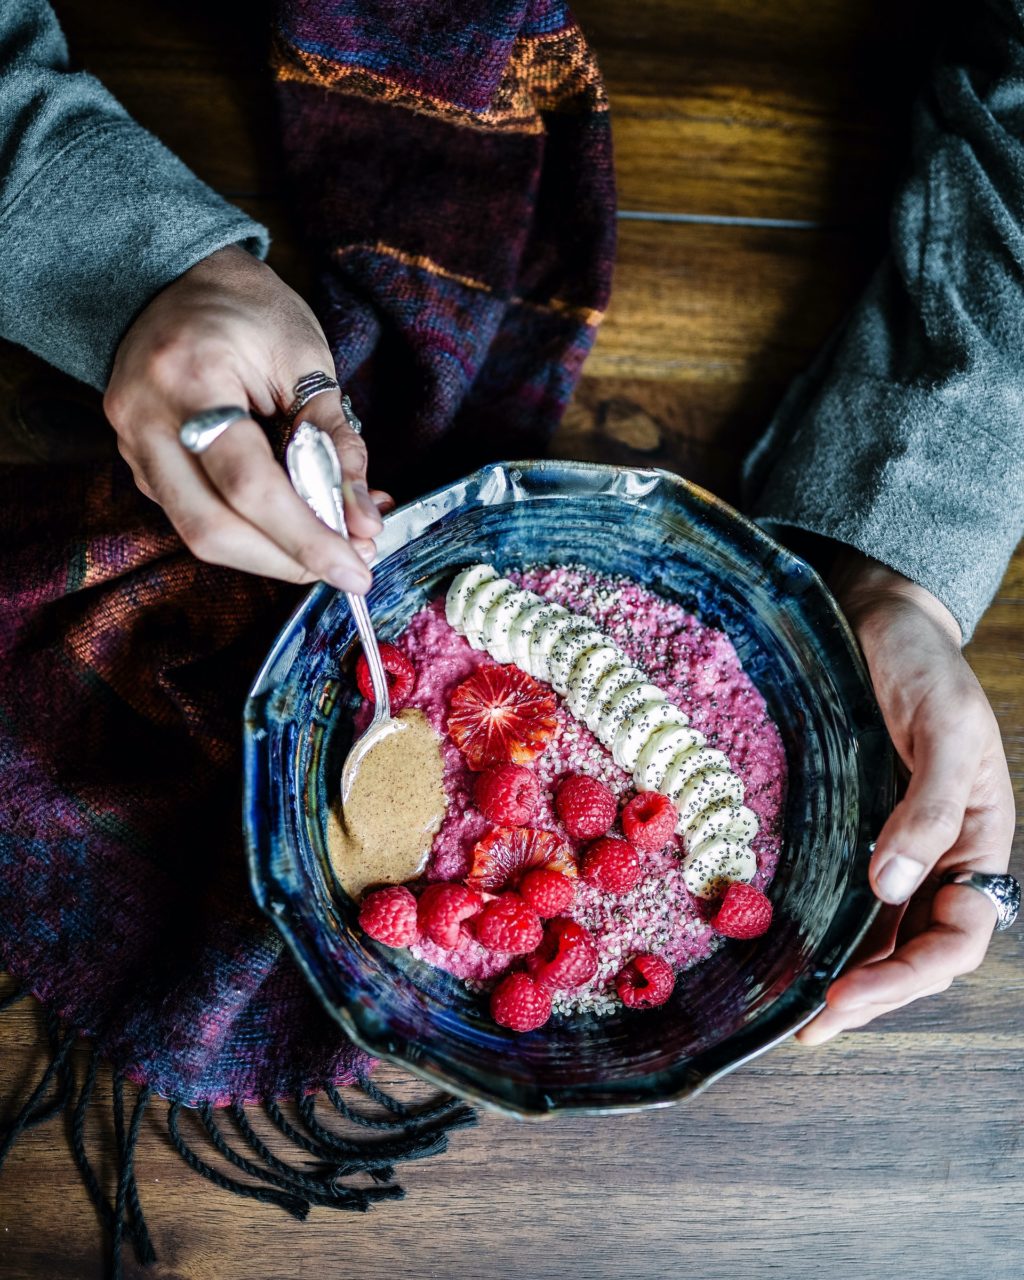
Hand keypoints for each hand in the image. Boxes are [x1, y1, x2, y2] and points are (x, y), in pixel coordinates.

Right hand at [104, 244, 390, 591]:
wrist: (174, 275)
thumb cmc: (248, 309)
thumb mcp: (307, 361)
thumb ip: (336, 443)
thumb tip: (365, 520)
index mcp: (191, 378)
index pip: (249, 485)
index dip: (306, 538)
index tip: (357, 569)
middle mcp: (147, 419)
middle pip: (212, 528)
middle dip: (288, 560)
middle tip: (350, 564)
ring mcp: (134, 445)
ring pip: (199, 533)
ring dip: (272, 553)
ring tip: (333, 542)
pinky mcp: (141, 463)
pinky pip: (195, 516)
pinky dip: (251, 530)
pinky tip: (296, 520)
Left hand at [797, 552, 1015, 1044]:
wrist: (884, 620)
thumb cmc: (926, 668)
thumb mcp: (946, 729)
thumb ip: (930, 807)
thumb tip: (893, 886)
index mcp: (980, 842)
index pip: (957, 936)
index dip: (907, 976)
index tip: (846, 995)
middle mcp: (941, 855)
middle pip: (917, 948)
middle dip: (873, 994)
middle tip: (813, 1027)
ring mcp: (899, 844)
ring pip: (883, 932)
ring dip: (850, 976)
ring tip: (804, 1016)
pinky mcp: (858, 825)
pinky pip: (850, 893)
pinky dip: (831, 930)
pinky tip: (799, 952)